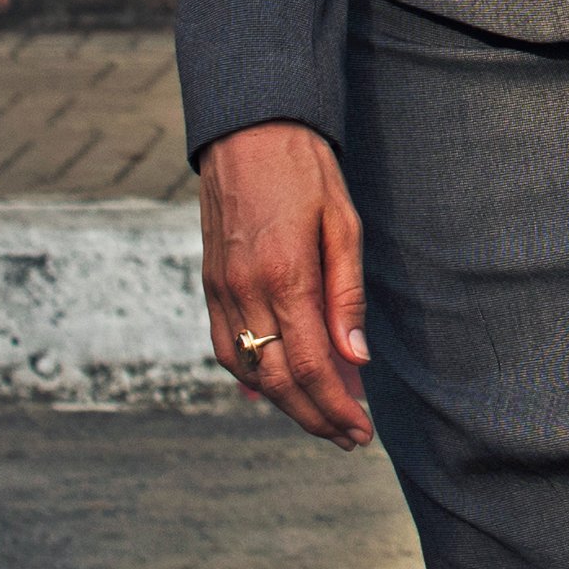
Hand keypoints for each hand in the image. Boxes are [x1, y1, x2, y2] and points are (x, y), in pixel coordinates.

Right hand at [197, 120, 372, 447]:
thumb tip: (355, 358)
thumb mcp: (343, 223)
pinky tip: (275, 386)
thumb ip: (346, 293)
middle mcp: (244, 290)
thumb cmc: (306, 171)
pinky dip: (250, 375)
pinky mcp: (208, 283)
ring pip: (246, 370)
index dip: (335, 406)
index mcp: (284, 275)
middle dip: (313, 416)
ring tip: (320, 416)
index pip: (309, 364)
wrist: (248, 130)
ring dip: (283, 403)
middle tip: (348, 438)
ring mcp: (220, 289)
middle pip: (276, 380)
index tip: (360, 431)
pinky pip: (224, 346)